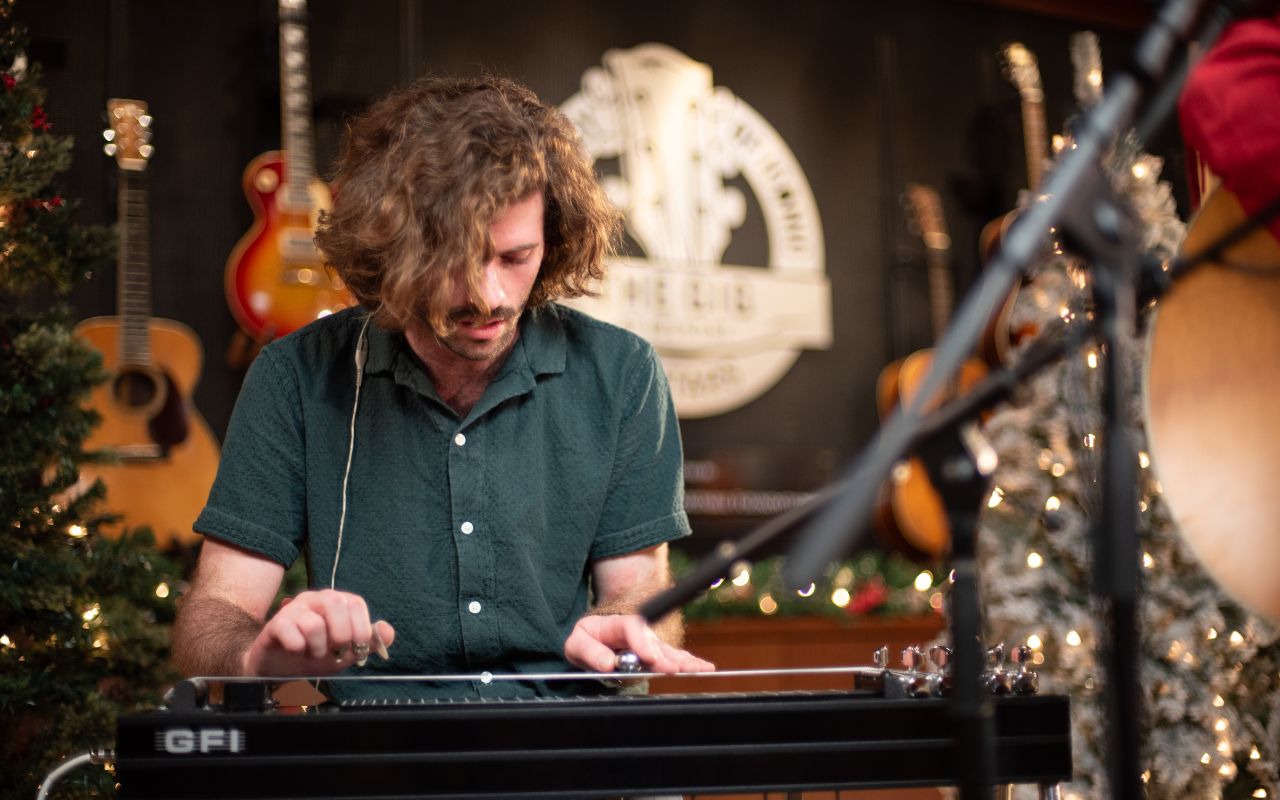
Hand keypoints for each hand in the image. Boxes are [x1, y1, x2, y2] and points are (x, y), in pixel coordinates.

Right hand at [241, 589, 395, 676]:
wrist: (281, 668)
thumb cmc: (317, 654)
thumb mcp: (348, 652)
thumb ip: (370, 642)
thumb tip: (387, 631)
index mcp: (338, 602)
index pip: (356, 603)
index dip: (361, 629)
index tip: (357, 648)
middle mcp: (317, 599)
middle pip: (336, 603)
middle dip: (341, 635)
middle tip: (336, 652)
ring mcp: (295, 608)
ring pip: (313, 623)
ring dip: (318, 648)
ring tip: (313, 654)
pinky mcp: (277, 623)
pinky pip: (291, 633)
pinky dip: (298, 649)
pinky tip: (296, 652)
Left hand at [563, 614, 714, 673]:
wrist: (591, 638)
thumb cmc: (585, 639)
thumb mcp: (577, 644)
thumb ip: (590, 652)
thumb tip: (607, 665)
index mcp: (616, 624)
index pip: (632, 629)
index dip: (642, 643)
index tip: (649, 658)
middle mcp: (638, 632)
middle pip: (654, 642)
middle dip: (666, 657)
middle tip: (675, 670)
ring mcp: (648, 643)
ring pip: (667, 651)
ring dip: (683, 661)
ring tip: (700, 668)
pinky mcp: (655, 654)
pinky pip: (673, 658)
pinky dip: (687, 663)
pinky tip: (703, 667)